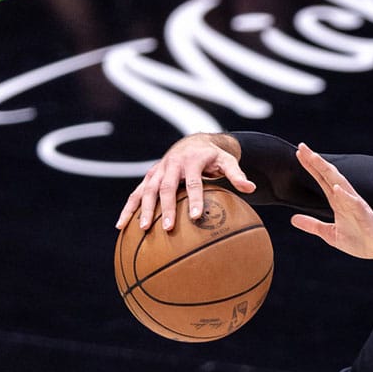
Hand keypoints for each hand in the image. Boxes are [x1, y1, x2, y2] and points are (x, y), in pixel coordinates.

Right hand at [115, 133, 254, 230]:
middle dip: (166, 208)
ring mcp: (158, 170)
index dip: (195, 199)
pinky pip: (136, 193)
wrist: (194, 142)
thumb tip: (251, 188)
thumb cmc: (214, 157)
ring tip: (142, 229)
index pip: (193, 182)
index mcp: (192, 161)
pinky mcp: (150, 177)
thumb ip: (237, 175)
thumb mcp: (227, 162)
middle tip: (167, 228)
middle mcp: (172, 164)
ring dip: (143, 209)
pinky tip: (121, 226)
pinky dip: (128, 208)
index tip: (196, 217)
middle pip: (166, 188)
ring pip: (147, 190)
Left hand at [290, 143, 372, 263]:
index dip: (311, 167)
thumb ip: (313, 225)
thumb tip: (293, 219)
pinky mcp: (366, 216)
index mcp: (339, 203)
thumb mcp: (331, 234)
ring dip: (328, 171)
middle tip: (302, 147)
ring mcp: (357, 206)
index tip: (299, 154)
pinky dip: (345, 195)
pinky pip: (355, 203)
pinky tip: (336, 187)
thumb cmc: (362, 241)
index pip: (322, 180)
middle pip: (329, 176)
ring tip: (315, 159)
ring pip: (341, 183)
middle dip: (316, 162)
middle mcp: (347, 199)